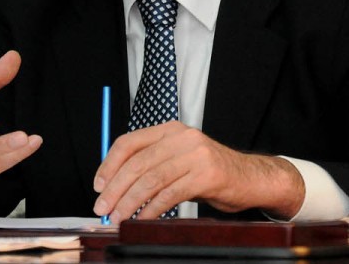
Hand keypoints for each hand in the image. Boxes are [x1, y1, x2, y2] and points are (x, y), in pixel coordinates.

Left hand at [92, 121, 304, 220]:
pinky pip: (170, 194)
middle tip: (103, 207)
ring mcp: (195, 154)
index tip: (98, 185)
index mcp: (170, 130)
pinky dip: (152, 209)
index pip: (129, 142)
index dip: (109, 164)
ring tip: (118, 217)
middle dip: (116, 188)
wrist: (250, 178)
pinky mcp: (206, 175)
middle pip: (137, 162)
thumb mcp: (178, 160)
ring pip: (151, 179)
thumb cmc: (209, 172)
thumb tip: (113, 185)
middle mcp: (182, 137)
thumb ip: (151, 165)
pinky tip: (143, 219)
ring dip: (130, 202)